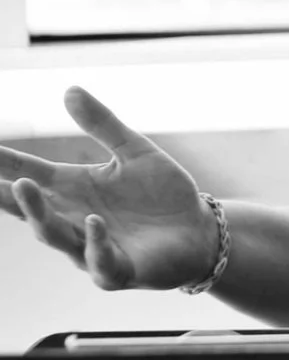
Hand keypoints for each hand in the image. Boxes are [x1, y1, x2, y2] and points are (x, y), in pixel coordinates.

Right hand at [0, 87, 218, 289]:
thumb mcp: (134, 151)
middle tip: (3, 176)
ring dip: (40, 214)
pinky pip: (100, 261)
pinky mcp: (118, 270)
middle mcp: (74, 219)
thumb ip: (102, 124)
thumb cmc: (161, 193)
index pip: (28, 173)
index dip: (4, 162)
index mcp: (73, 189)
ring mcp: (91, 247)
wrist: (198, 229)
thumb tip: (69, 89)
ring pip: (56, 236)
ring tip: (24, 186)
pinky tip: (94, 222)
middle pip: (31, 209)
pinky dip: (95, 243)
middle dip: (10, 194)